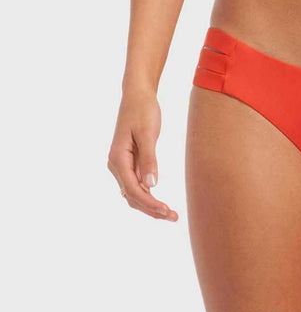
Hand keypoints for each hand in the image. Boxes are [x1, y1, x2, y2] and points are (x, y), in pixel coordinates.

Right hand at [107, 87, 177, 220]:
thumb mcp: (148, 133)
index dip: (149, 203)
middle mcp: (116, 164)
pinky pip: (136, 183)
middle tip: (173, 217)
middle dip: (151, 209)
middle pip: (132, 195)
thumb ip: (149, 159)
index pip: (132, 189)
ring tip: (169, 213)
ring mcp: (122, 164)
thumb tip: (151, 185)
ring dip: (149, 204)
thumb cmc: (142, 110)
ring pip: (134, 192)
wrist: (137, 94)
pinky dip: (148, 194)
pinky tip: (160, 201)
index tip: (166, 211)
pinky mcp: (129, 161)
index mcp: (117, 158)